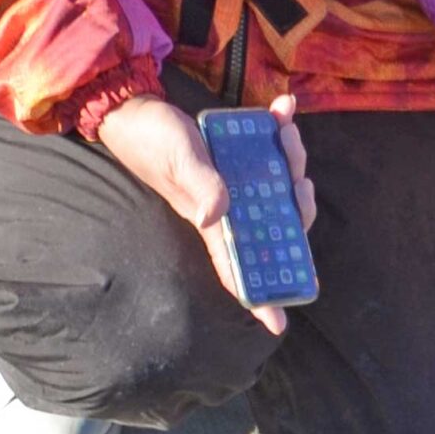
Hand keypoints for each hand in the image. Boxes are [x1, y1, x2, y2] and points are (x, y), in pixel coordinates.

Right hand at [97, 91, 315, 335]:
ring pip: (280, 184)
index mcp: (212, 220)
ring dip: (292, 157)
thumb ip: (200, 184)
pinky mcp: (236, 154)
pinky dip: (280, 129)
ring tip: (285, 128)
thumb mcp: (179, 160)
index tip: (278, 326)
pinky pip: (268, 150)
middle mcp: (229, 206)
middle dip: (298, 202)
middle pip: (277, 223)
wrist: (136, 107)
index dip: (259, 296)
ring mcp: (235, 181)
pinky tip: (282, 107)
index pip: (239, 267)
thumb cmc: (152, 139)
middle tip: (298, 176)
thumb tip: (217, 216)